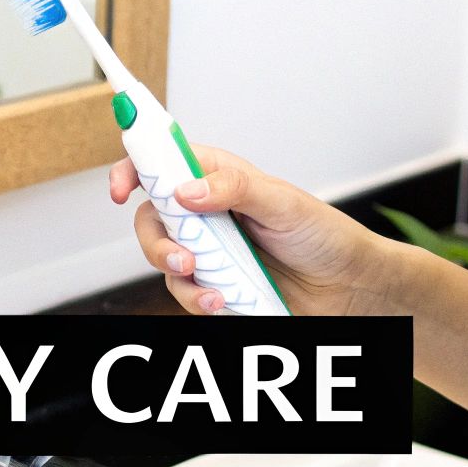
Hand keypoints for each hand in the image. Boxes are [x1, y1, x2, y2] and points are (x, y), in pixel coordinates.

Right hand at [110, 146, 394, 316]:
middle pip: (151, 220)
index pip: (163, 163)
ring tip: (214, 291)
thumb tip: (187, 190)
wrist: (347, 288)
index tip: (120, 188)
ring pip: (164, 262)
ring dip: (180, 278)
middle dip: (156, 242)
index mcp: (219, 179)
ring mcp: (209, 251)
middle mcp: (207, 213)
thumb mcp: (283, 203)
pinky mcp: (215, 285)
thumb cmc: (323, 236)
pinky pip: (187, 294)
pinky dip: (198, 301)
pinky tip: (224, 303)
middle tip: (184, 259)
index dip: (134, 168)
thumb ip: (234, 189)